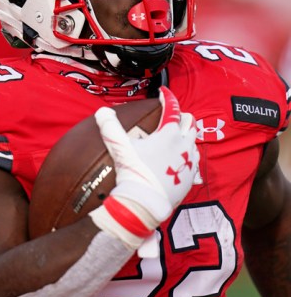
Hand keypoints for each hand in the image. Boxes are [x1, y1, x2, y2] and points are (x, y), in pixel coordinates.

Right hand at [89, 86, 199, 249]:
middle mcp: (184, 145)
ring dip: (186, 137)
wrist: (144, 203)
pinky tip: (179, 159)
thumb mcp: (119, 147)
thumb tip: (102, 111)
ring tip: (175, 138)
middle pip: (190, 122)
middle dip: (182, 117)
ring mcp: (189, 162)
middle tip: (172, 117)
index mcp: (169, 134)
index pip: (173, 109)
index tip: (163, 93)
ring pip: (194, 141)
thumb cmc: (133, 172)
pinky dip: (187, 156)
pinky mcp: (190, 177)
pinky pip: (193, 161)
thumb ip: (110, 126)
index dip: (168, 98)